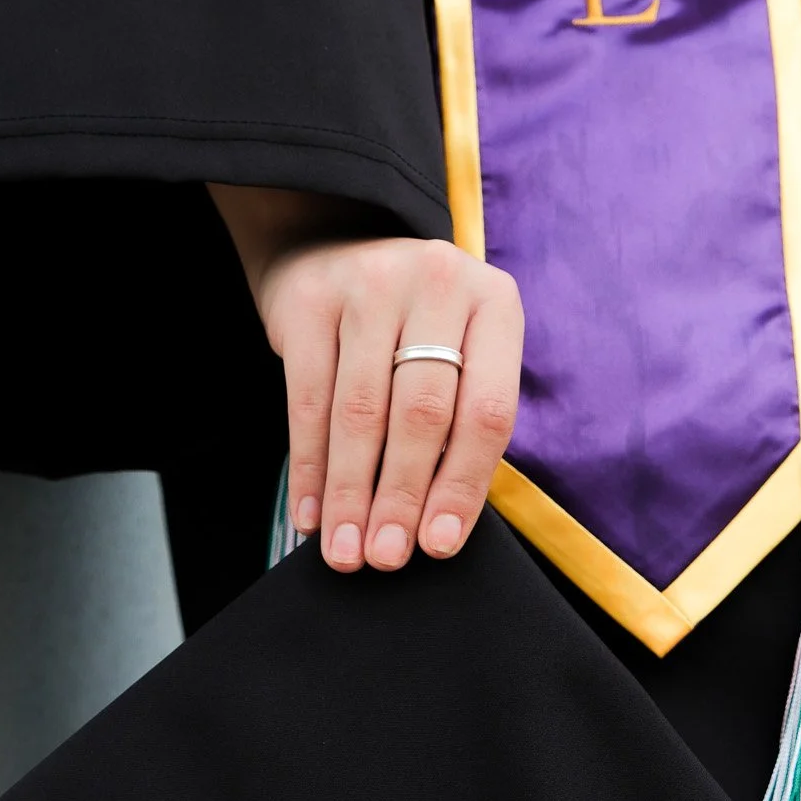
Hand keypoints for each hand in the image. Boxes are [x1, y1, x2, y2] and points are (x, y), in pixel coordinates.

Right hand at [209, 187, 522, 569]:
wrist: (332, 243)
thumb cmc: (409, 325)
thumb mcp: (457, 351)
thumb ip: (460, 424)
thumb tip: (434, 533)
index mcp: (494, 303)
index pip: (488, 410)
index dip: (462, 486)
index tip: (438, 545)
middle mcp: (438, 283)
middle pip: (423, 414)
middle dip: (402, 498)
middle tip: (385, 558)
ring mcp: (370, 284)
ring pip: (361, 412)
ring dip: (351, 494)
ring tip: (346, 552)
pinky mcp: (309, 299)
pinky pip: (306, 401)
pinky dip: (308, 468)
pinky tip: (311, 515)